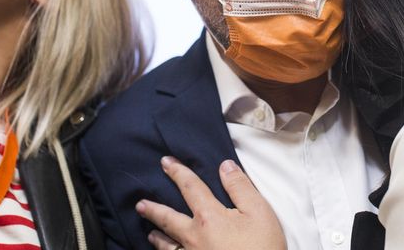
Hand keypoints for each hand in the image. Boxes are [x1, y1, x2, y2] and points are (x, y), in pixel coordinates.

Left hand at [136, 157, 285, 249]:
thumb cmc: (262, 247)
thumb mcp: (259, 212)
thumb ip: (240, 187)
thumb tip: (225, 166)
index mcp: (209, 217)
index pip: (190, 187)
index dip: (178, 172)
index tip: (166, 162)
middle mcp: (194, 237)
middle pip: (168, 219)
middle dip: (154, 209)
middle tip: (140, 204)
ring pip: (167, 245)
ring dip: (157, 236)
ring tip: (150, 232)